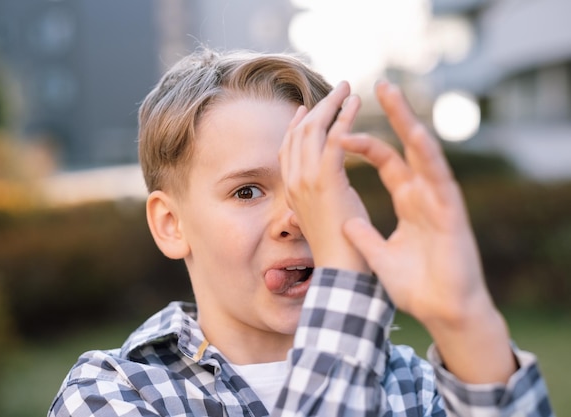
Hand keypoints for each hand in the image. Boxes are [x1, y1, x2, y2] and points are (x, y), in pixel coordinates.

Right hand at [279, 81, 369, 272]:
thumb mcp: (320, 216)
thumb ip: (314, 198)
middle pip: (300, 133)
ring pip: (314, 131)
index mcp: (292, 189)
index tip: (308, 108)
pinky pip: (334, 140)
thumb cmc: (337, 247)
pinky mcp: (327, 180)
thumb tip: (313, 192)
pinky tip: (356, 104)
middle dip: (319, 107)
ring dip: (332, 105)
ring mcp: (307, 180)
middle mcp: (294, 181)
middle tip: (339, 89)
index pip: (288, 148)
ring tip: (349, 89)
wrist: (341, 269)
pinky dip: (344, 118)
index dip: (297, 125)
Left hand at [341, 80, 514, 382]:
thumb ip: (365, 235)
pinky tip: (415, 132)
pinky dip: (426, 154)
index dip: (362, 139)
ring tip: (391, 92)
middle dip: (391, 113)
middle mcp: (422, 193)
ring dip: (407, 120)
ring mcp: (437, 199)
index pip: (382, 159)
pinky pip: (438, 177)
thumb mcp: (381, 254)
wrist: (443, 310)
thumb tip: (345, 221)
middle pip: (403, 145)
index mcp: (407, 199)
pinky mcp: (451, 211)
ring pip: (421, 151)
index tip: (339, 120)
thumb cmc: (417, 285)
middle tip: (375, 83)